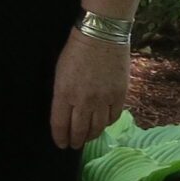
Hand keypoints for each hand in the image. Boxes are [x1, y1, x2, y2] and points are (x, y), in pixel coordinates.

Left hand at [51, 29, 130, 149]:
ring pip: (97, 128)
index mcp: (64, 94)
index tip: (61, 144)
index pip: (60, 125)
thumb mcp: (59, 73)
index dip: (60, 138)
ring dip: (91, 135)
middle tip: (74, 145)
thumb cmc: (75, 50)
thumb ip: (62, 95)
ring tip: (87, 137)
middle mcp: (83, 101)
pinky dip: (106, 124)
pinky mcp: (119, 96)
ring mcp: (103, 100)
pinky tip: (102, 124)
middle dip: (75, 141)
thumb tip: (65, 112)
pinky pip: (112, 118)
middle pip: (79, 130)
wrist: (101, 35)